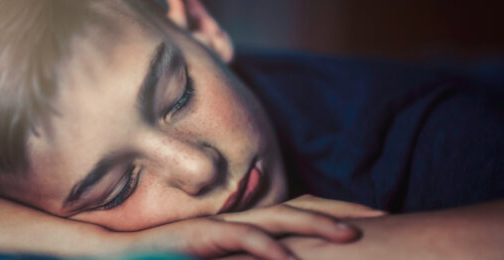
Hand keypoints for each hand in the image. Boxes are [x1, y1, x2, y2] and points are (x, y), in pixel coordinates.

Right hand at [119, 195, 383, 258]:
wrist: (132, 252)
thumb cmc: (180, 255)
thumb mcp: (226, 255)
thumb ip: (255, 250)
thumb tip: (288, 257)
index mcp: (252, 218)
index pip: (304, 207)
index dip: (339, 208)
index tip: (376, 217)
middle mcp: (245, 215)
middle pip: (302, 206)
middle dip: (343, 210)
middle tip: (382, 216)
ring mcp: (226, 223)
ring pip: (280, 218)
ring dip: (317, 224)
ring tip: (352, 234)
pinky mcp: (205, 235)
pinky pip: (242, 239)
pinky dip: (268, 248)